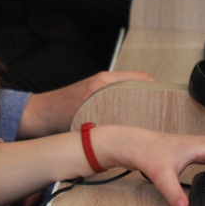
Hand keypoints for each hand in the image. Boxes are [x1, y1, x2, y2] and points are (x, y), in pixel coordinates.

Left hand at [18, 70, 155, 137]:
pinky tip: (129, 125)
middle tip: (162, 114)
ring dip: (139, 104)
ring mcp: (100, 90)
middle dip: (151, 97)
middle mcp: (104, 82)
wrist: (37, 116)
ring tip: (149, 121)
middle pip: (137, 85)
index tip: (168, 100)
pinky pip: (117, 101)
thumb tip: (130, 128)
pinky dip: (126, 109)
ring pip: (128, 94)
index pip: (141, 77)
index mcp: (105, 81)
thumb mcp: (85, 114)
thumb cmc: (56, 114)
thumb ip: (107, 118)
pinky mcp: (95, 99)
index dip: (156, 87)